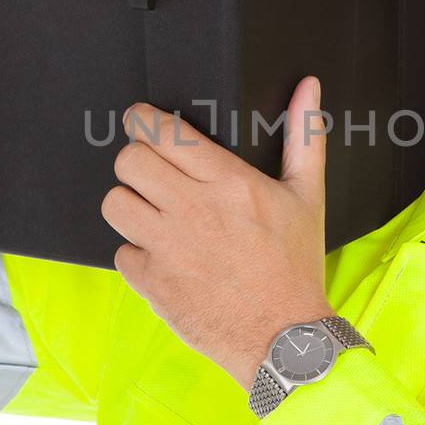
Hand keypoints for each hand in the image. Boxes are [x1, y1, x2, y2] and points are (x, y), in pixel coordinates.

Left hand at [102, 77, 333, 388]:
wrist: (284, 338)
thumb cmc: (296, 266)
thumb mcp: (307, 196)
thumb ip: (304, 135)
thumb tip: (309, 86)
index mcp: (228, 182)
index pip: (164, 133)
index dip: (142, 120)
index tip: (140, 120)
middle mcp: (192, 210)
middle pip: (128, 161)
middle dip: (134, 160)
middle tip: (148, 169)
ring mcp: (168, 248)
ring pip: (115, 203)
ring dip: (130, 204)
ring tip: (151, 212)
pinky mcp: (153, 283)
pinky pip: (121, 252)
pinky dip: (137, 254)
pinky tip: (163, 257)